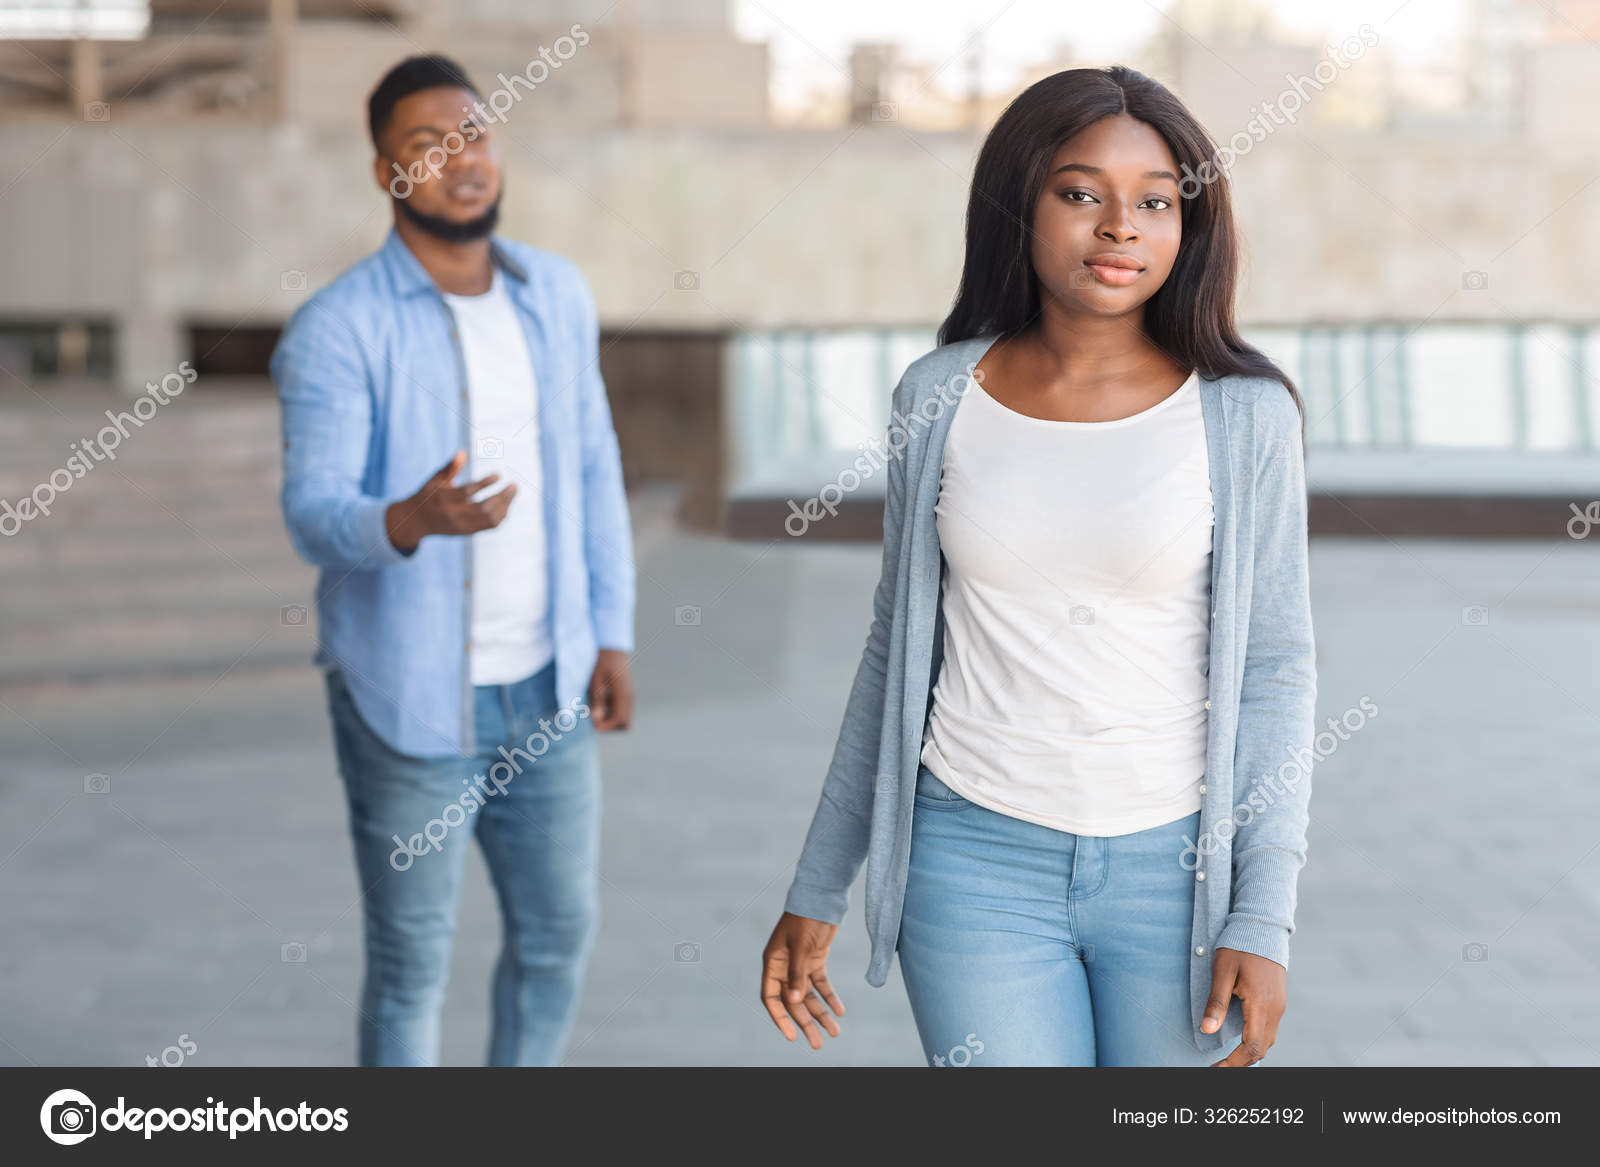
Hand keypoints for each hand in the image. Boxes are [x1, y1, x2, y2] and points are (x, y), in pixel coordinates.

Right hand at [385, 450, 516, 552]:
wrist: (418, 521)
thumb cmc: (429, 495)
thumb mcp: (435, 479)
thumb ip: (450, 467)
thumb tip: (462, 452)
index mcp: (444, 499)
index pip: (468, 493)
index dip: (485, 484)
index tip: (498, 475)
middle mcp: (453, 515)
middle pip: (484, 508)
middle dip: (502, 497)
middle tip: (514, 485)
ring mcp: (461, 526)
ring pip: (490, 519)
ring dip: (505, 505)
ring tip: (512, 491)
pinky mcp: (467, 532)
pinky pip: (489, 526)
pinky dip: (501, 515)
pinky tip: (506, 503)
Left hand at [587, 648, 633, 730]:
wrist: (611, 646)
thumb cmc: (601, 660)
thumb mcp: (595, 680)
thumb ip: (597, 700)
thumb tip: (596, 719)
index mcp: (623, 693)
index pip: (621, 720)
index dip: (607, 726)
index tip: (593, 724)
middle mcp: (629, 696)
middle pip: (625, 722)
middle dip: (609, 724)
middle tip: (593, 716)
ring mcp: (628, 694)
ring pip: (623, 716)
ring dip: (609, 717)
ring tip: (595, 705)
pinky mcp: (625, 692)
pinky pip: (620, 708)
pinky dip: (610, 709)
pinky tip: (600, 699)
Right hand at [761, 912, 843, 1048]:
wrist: (822, 895)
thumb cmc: (805, 917)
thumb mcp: (801, 946)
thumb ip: (797, 974)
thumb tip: (796, 1002)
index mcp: (773, 962)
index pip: (772, 998)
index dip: (780, 1018)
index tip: (792, 1036)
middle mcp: (784, 966)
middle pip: (794, 1002)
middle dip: (806, 1022)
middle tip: (819, 1043)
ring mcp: (800, 963)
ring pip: (809, 995)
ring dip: (821, 1013)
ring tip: (835, 1031)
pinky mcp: (815, 959)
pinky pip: (821, 983)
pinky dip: (830, 997)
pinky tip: (840, 1010)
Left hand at [1202, 946, 1285, 1065]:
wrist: (1262, 927)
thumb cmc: (1239, 946)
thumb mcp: (1222, 972)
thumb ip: (1216, 1002)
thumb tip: (1206, 1030)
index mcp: (1261, 1004)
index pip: (1252, 1046)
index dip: (1234, 1063)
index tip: (1216, 1068)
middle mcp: (1274, 1009)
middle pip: (1261, 1049)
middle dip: (1241, 1063)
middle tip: (1218, 1068)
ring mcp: (1279, 1006)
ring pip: (1267, 1041)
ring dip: (1249, 1053)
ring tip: (1228, 1059)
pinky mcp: (1277, 1002)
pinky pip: (1269, 1030)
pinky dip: (1256, 1041)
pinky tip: (1241, 1041)